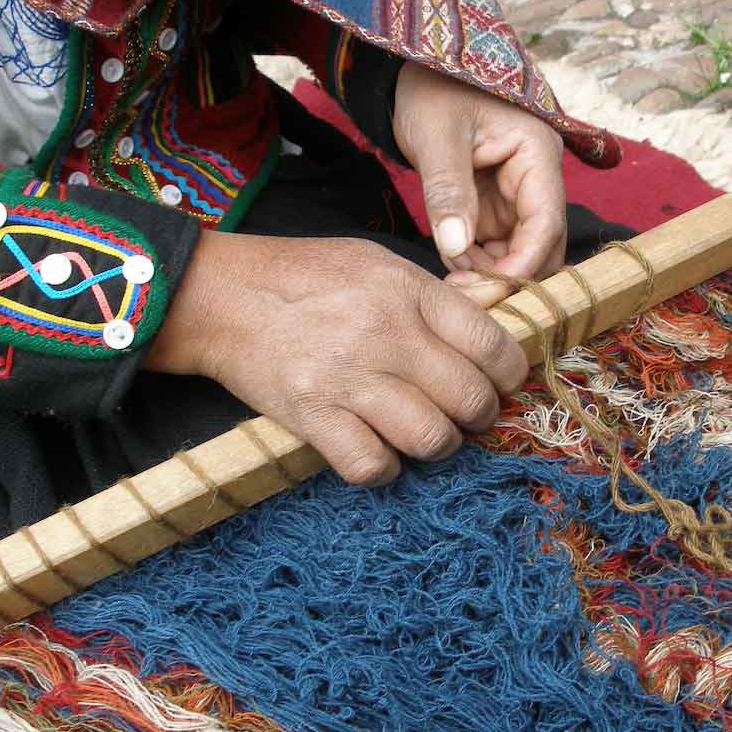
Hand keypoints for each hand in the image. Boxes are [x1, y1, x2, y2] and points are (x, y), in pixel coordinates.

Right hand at [145, 230, 528, 485]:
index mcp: (408, 292)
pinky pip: (373, 466)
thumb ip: (434, 297)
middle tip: (466, 415)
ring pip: (431, 440)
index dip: (510, 375)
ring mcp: (348, 379)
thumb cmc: (306, 277)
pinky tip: (378, 448)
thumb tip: (492, 329)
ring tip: (424, 432)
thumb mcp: (378, 263)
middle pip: (470, 400)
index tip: (503, 384)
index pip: (491, 345)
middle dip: (479, 417)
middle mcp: (385, 334)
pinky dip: (384, 467)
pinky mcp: (312, 417)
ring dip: (437, 445)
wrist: (221, 296)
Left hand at [393, 61, 566, 304]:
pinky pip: (495, 249)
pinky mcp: (494, 208)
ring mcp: (516, 197)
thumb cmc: (432, 91)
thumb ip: (448, 192)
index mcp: (537, 154)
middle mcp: (535, 179)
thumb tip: (455, 247)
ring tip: (451, 283)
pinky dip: (475, 265)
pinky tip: (450, 266)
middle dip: (509, 277)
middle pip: (541, 246)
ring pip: (518, 254)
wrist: (412, 76)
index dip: (524, 263)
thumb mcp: (436, 137)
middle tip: (466, 298)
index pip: (546, 222)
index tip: (494, 292)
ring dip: (489, 275)